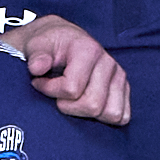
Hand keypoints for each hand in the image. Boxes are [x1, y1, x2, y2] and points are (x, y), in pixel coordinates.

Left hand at [2, 15, 129, 125]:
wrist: (62, 41)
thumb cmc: (48, 45)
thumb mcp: (36, 45)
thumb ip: (36, 56)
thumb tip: (37, 68)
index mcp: (88, 50)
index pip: (72, 89)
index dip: (50, 91)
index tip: (38, 82)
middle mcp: (108, 63)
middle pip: (93, 105)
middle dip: (68, 106)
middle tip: (56, 95)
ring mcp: (118, 76)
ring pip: (111, 114)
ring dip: (87, 114)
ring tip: (72, 100)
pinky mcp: (123, 88)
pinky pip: (122, 116)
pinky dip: (104, 118)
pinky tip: (86, 106)